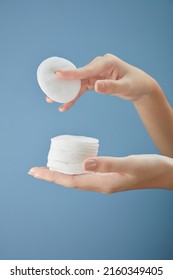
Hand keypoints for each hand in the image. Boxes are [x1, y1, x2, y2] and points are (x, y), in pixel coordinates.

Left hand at [28, 154, 172, 192]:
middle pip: (70, 181)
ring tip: (47, 169)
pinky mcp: (109, 176)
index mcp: (103, 183)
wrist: (164, 174)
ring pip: (77, 178)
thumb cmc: (149, 168)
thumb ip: (107, 164)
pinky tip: (71, 165)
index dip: (53, 176)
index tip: (36, 172)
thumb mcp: (129, 164)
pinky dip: (74, 170)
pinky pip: (86, 174)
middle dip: (52, 176)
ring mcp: (105, 181)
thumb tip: (85, 163)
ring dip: (61, 174)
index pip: (71, 181)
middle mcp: (101, 184)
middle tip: (35, 170)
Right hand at [46, 54, 155, 110]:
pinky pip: (82, 89)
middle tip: (50, 93)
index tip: (58, 74)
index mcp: (106, 62)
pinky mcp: (94, 81)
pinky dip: (74, 97)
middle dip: (64, 85)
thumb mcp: (126, 87)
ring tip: (53, 101)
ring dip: (67, 93)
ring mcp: (95, 73)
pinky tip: (66, 104)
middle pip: (78, 76)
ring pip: (77, 83)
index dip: (72, 73)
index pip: (87, 69)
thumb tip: (95, 86)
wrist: (140, 87)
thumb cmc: (136, 84)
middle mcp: (98, 66)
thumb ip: (111, 87)